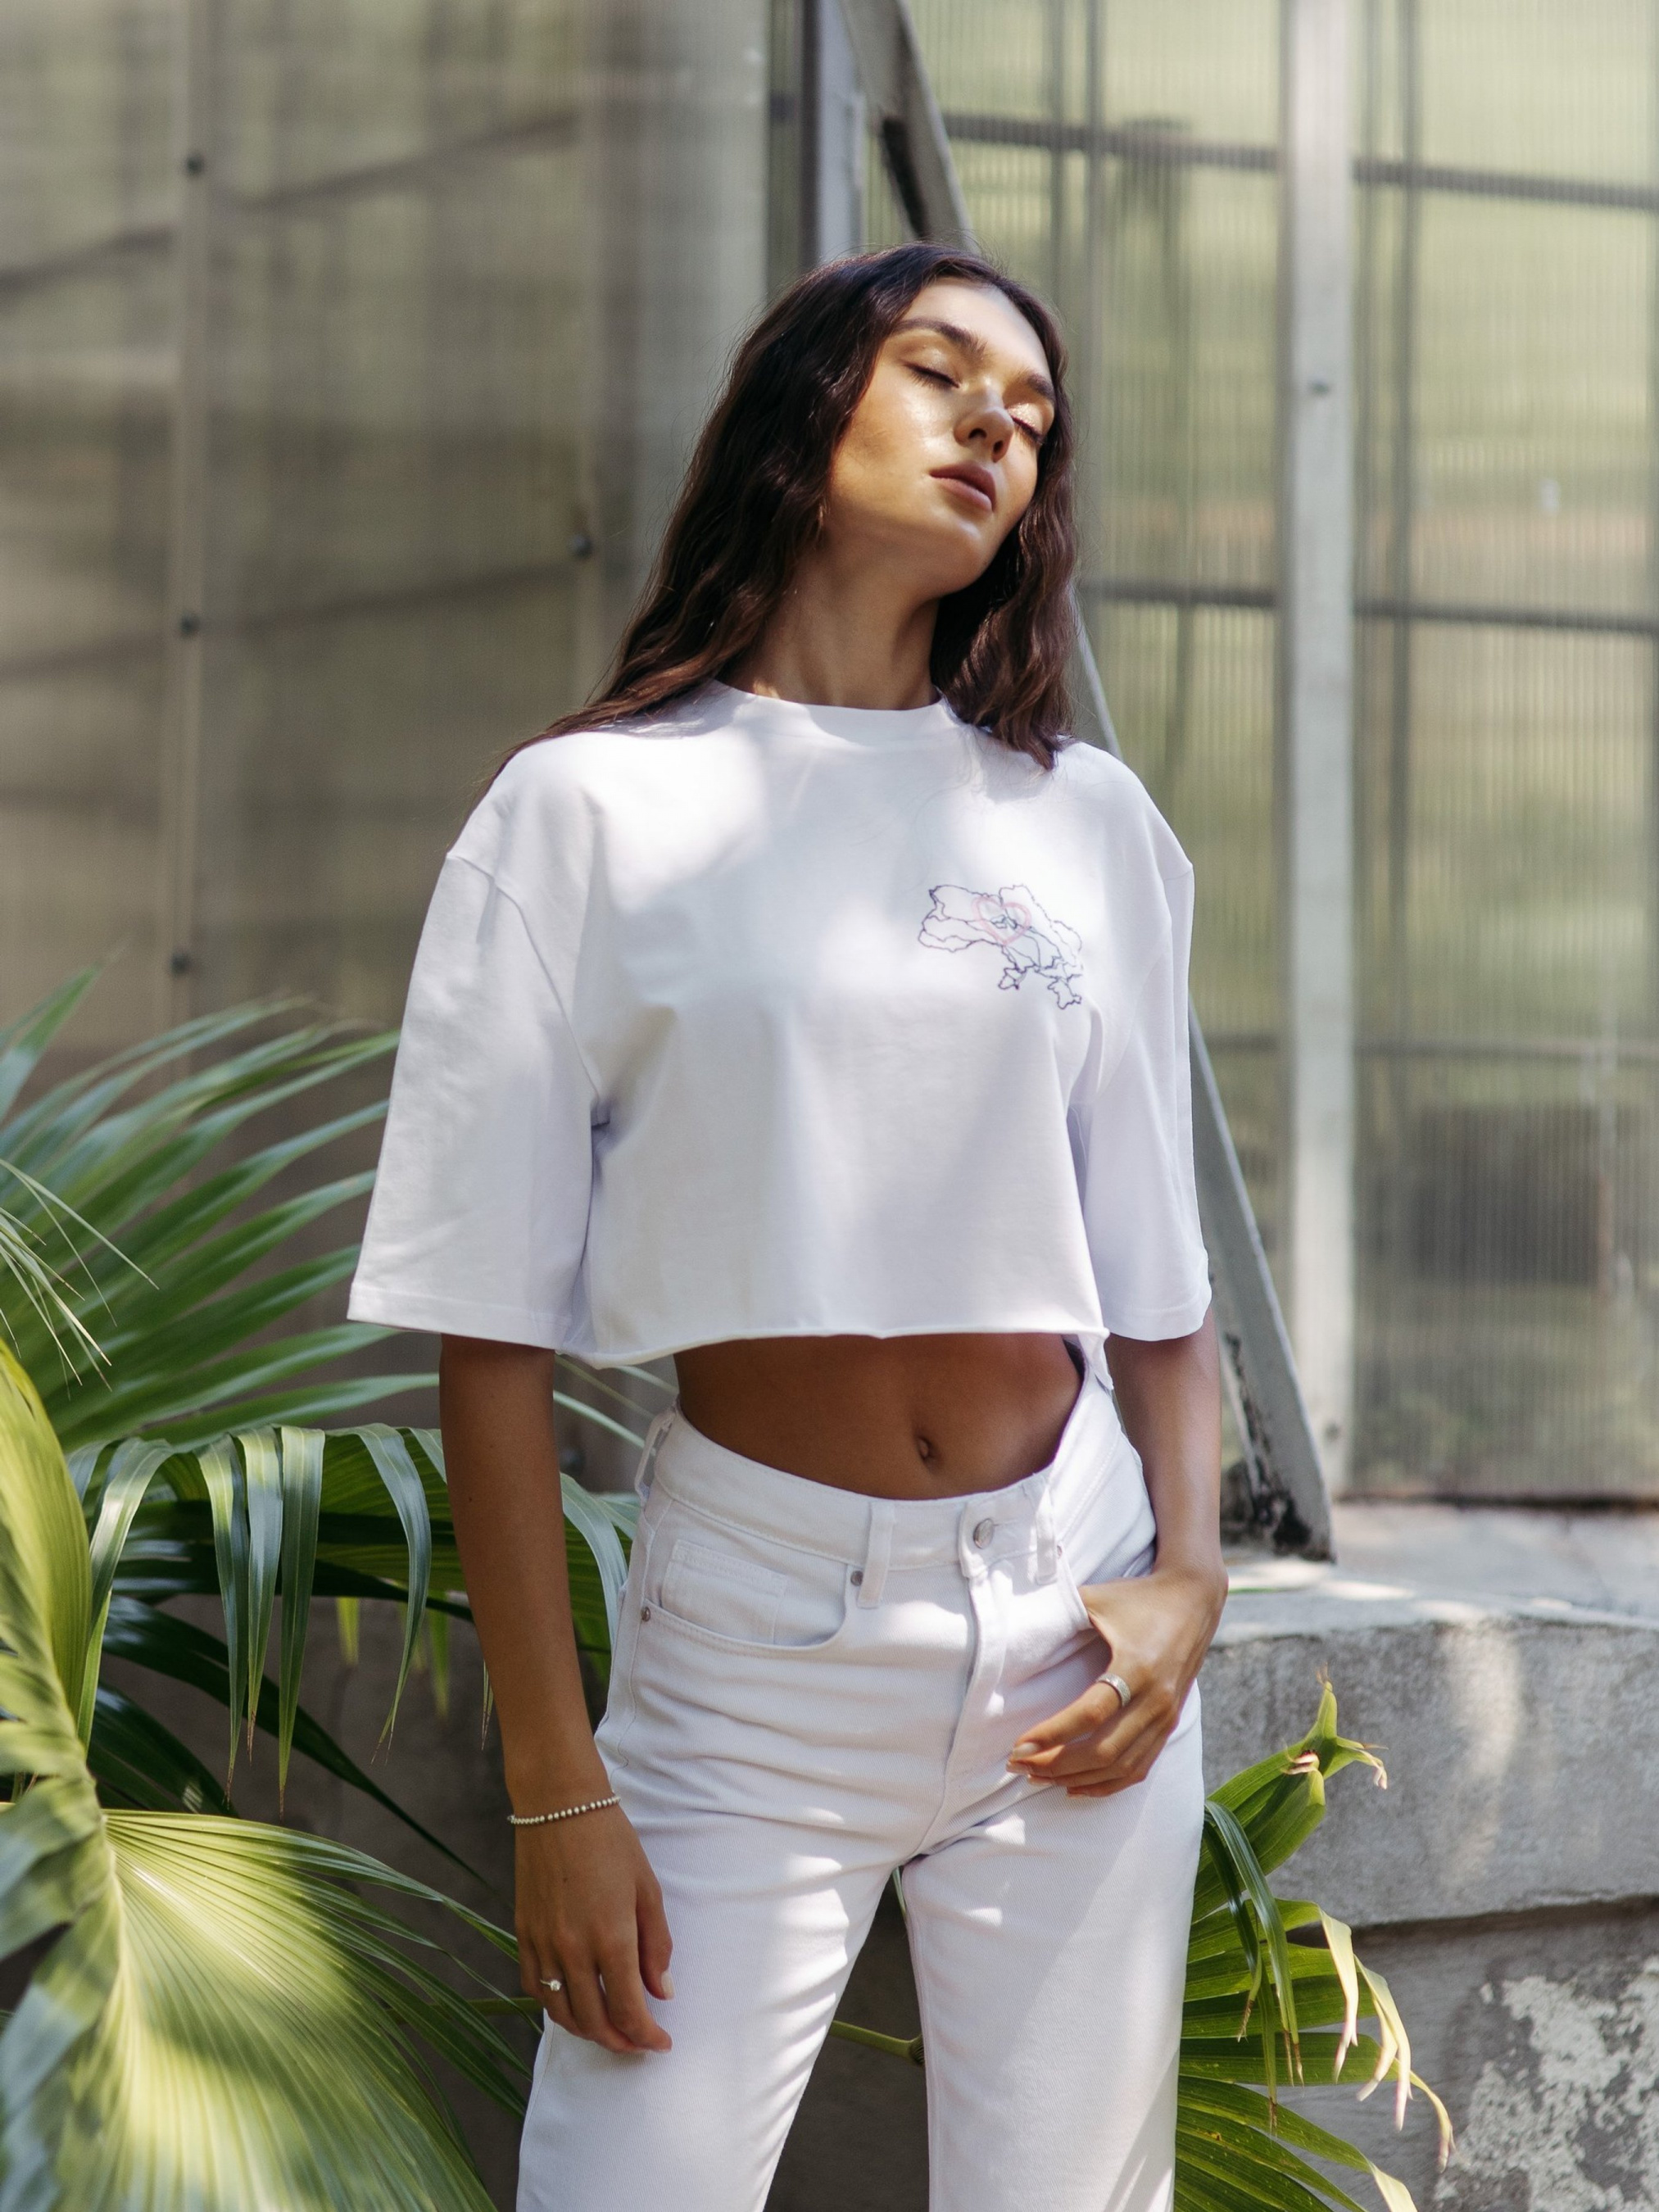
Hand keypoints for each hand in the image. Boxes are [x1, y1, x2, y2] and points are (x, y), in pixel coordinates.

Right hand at [515, 1806, 673, 2052]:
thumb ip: (656, 1945)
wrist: (559, 1806)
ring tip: (610, 2031)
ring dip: (588, 2031)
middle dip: (621, 2041)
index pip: (629, 2010)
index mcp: (611, 1937)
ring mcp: (544, 1944)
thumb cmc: (611, 1841)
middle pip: (595, 2021)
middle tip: (639, 2044)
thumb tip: (662, 1992)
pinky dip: (556, 2007)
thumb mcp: (647, 1889)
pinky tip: (573, 2005)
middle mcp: (573, 1949)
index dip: (647, 2036)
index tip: (662, 2044)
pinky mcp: (524, 1934)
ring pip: (562, 2012)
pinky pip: (536, 1988)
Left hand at [1007, 1561, 1225, 1796]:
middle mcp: (1155, 1699)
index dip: (1052, 1733)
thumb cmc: (1137, 1598)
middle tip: (1018, 1765)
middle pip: (1103, 1750)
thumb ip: (1059, 1611)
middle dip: (1056, 1764)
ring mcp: (1166, 1717)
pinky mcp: (1170, 1725)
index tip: (1018, 1745)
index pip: (1090, 1713)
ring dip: (1076, 1778)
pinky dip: (1106, 1785)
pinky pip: (1138, 1768)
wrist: (1193, 1600)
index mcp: (1137, 1666)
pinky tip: (1075, 1786)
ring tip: (1037, 1777)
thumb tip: (1014, 1628)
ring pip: (1120, 1767)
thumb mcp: (1097, 1597)